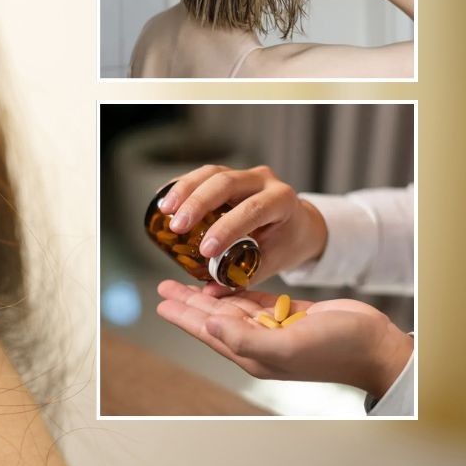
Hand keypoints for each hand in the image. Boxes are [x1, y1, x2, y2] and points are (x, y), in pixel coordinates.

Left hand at [156, 281, 412, 398]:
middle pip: (212, 318)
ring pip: (230, 308)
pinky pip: (253, 300)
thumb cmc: (337, 349)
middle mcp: (258, 342)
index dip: (183, 317)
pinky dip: (235, 290)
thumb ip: (245, 338)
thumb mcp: (288, 347)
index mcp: (253, 354)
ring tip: (185, 282)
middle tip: (163, 286)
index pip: (208, 332)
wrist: (375, 346)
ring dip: (207, 294)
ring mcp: (273, 328)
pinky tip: (222, 281)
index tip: (161, 303)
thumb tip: (209, 326)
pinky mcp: (288, 314)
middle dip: (187, 302)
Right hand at [157, 165, 326, 294]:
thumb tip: (210, 291)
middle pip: (227, 183)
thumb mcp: (273, 262)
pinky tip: (166, 200)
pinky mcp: (228, 174)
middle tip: (177, 227)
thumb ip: (244, 276)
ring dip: (184, 190)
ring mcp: (245, 174)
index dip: (227, 228)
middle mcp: (264, 181)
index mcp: (282, 201)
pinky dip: (183, 186)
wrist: (299, 224)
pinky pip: (203, 175)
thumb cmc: (287, 244)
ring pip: (211, 173)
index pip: (253, 209)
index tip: (205, 250)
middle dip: (198, 204)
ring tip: (165, 210)